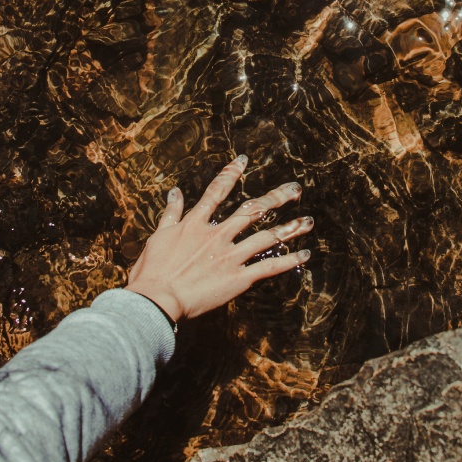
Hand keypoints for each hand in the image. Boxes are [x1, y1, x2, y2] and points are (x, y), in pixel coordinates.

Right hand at [125, 156, 312, 322]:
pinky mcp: (238, 278)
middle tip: (295, 189)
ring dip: (289, 227)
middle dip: (276, 198)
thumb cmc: (152, 271)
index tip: (243, 161)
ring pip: (266, 237)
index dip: (231, 174)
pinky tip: (304, 254)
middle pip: (252, 210)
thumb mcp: (158, 235)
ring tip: (308, 220)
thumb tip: (174, 191)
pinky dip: (288, 260)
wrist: (157, 299)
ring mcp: (230, 256)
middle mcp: (217, 235)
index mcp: (196, 223)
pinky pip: (268, 267)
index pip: (217, 192)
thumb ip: (171, 212)